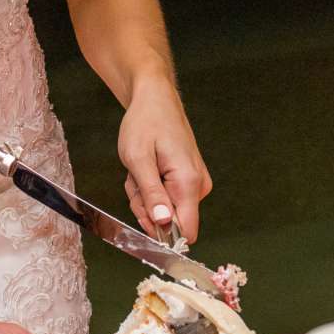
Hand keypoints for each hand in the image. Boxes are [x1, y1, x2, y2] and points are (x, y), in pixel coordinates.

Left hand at [116, 78, 210, 243]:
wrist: (154, 99)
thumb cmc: (145, 122)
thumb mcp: (138, 159)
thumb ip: (151, 195)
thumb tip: (163, 224)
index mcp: (188, 182)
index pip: (186, 231)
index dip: (162, 234)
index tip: (142, 215)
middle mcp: (198, 185)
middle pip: (169, 221)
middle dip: (145, 206)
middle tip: (135, 178)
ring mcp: (195, 183)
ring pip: (164, 210)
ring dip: (144, 195)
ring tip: (140, 168)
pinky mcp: (188, 180)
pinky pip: (166, 198)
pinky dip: (150, 187)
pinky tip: (146, 167)